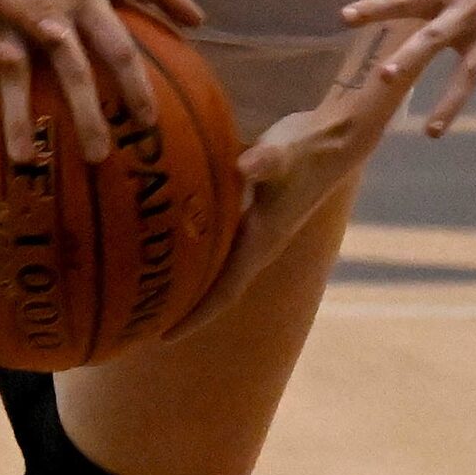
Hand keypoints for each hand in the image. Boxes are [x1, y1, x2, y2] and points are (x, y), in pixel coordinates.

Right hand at [0, 0, 201, 163]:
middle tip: (96, 156)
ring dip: (17, 114)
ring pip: (14, 70)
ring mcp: (7, 12)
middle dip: (84, 112)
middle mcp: (50, 8)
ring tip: (24, 158)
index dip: (136, 86)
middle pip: (71, 68)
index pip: (119, 48)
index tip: (147, 124)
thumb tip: (199, 20)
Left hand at [173, 26, 410, 331]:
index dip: (195, 317)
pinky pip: (217, 238)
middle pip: (215, 287)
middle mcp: (257, 243)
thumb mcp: (284, 154)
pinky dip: (194, 244)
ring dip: (188, 278)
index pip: (225, 292)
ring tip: (150, 288)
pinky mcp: (251, 208)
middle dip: (183, 306)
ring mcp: (255, 228)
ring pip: (215, 264)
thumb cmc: (308, 148)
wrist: (333, 136)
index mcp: (261, 242)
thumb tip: (246, 165)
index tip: (164, 338)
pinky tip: (166, 236)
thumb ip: (266, 160)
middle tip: (142, 318)